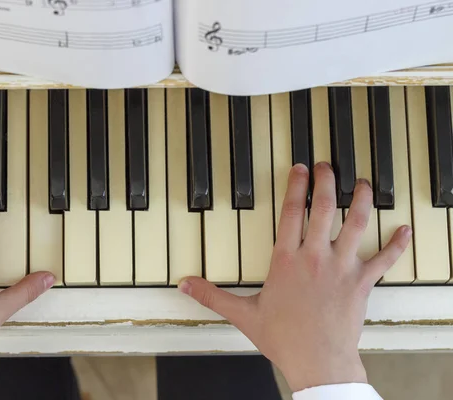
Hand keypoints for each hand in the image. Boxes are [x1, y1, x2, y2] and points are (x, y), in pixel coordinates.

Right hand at [178, 163, 410, 391]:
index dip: (296, 186)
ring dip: (361, 200)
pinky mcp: (361, 283)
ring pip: (356, 224)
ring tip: (362, 184)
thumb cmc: (284, 338)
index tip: (300, 169)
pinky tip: (403, 230)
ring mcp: (342, 268)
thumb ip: (213, 295)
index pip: (291, 213)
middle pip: (324, 209)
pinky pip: (383, 259)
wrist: (317, 362)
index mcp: (287, 261)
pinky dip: (395, 244)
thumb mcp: (243, 314)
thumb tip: (187, 285)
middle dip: (327, 182)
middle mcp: (315, 257)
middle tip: (328, 166)